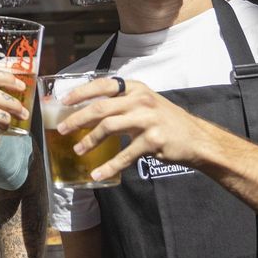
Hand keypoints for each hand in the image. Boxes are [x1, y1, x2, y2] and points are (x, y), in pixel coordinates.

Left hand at [57, 78, 217, 183]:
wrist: (196, 138)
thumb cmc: (166, 121)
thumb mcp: (145, 103)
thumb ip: (122, 103)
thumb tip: (89, 110)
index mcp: (136, 88)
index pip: (103, 85)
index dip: (81, 92)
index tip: (63, 101)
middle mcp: (140, 100)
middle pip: (101, 108)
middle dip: (77, 119)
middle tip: (61, 129)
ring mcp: (147, 120)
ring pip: (108, 127)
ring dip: (89, 141)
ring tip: (78, 150)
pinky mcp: (153, 140)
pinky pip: (125, 155)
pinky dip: (109, 166)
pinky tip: (98, 173)